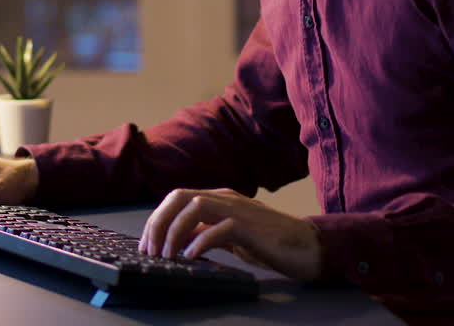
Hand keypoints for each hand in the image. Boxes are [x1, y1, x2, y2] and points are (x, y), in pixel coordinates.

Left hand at [138, 188, 323, 280]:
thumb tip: (177, 240)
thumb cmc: (268, 241)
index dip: (156, 219)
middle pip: (179, 197)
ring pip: (195, 206)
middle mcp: (225, 197)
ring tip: (167, 255)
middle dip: (158, 222)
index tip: (146, 244)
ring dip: (174, 231)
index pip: (176, 198)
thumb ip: (204, 231)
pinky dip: (200, 241)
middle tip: (150, 250)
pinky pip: (220, 228)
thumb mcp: (229, 235)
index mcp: (218, 197)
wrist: (306, 246)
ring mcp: (238, 209)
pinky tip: (191, 257)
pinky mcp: (251, 226)